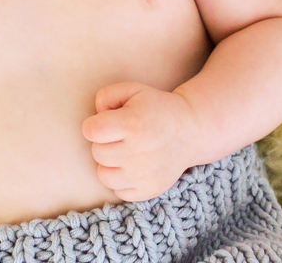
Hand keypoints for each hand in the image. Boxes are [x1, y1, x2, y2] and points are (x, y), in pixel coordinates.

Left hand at [80, 81, 199, 201]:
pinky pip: (118, 191)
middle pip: (97, 152)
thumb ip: (106, 95)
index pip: (91, 131)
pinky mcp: (148, 190)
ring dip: (110, 163)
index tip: (106, 123)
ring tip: (125, 152)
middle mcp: (138, 151)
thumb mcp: (133, 90)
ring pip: (103, 175)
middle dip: (105, 143)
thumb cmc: (156, 109)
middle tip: (122, 136)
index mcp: (133, 124)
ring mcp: (144, 174)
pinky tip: (134, 167)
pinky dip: (122, 180)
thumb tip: (95, 118)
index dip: (94, 125)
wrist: (190, 130)